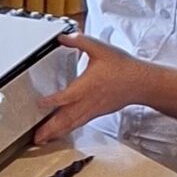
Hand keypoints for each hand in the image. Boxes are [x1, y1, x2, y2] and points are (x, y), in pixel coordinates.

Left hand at [35, 32, 155, 143]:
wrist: (140, 82)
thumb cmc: (122, 67)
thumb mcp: (100, 48)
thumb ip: (80, 41)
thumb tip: (63, 37)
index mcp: (87, 86)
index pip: (67, 96)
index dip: (52, 101)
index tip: (39, 104)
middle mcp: (88, 101)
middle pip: (66, 118)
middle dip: (50, 128)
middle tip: (36, 137)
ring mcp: (92, 109)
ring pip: (71, 124)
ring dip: (56, 133)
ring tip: (42, 140)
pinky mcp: (96, 113)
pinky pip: (78, 123)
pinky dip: (67, 130)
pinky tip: (59, 133)